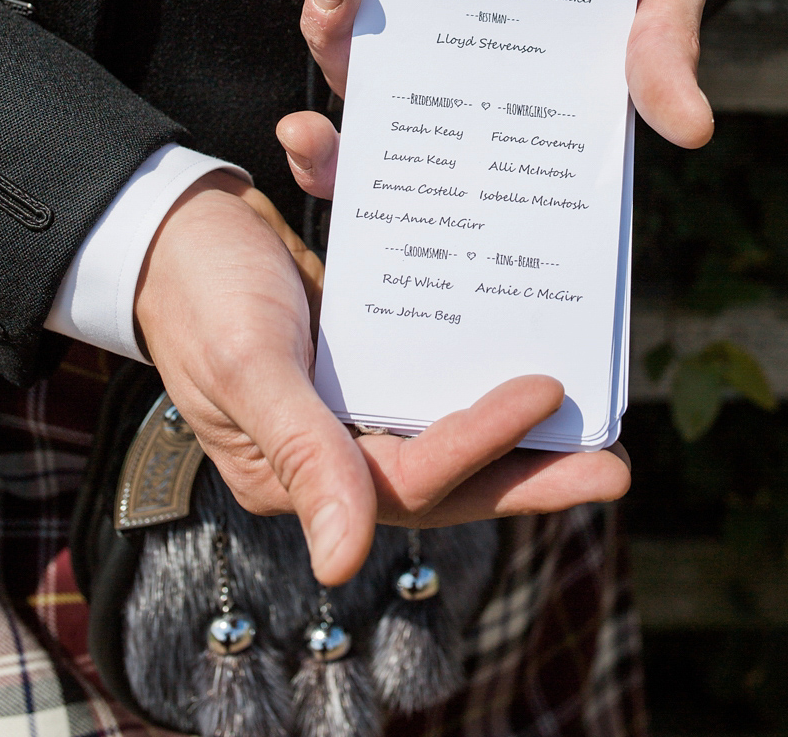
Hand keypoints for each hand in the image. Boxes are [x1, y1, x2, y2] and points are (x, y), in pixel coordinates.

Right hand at [134, 166, 630, 587]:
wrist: (173, 222)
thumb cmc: (201, 292)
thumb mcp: (249, 367)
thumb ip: (302, 454)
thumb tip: (346, 565)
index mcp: (297, 467)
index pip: (407, 475)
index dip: (481, 441)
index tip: (547, 392)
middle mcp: (331, 444)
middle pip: (446, 473)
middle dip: (529, 473)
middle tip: (614, 467)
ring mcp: (349, 400)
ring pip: (447, 425)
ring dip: (516, 429)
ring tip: (591, 423)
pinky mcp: (362, 354)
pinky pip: (433, 373)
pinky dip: (478, 366)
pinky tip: (533, 351)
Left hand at [289, 0, 711, 164]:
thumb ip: (666, 53)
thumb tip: (692, 128)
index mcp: (497, 105)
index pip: (421, 166)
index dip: (359, 177)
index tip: (328, 158)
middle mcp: (445, 69)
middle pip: (366, 97)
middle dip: (327, 95)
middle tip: (324, 68)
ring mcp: (419, 9)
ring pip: (346, 29)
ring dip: (328, 2)